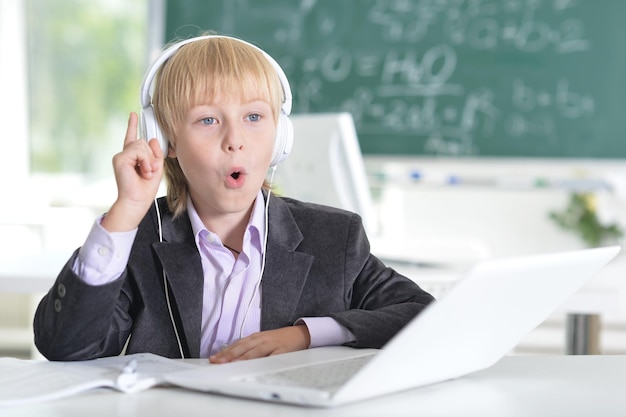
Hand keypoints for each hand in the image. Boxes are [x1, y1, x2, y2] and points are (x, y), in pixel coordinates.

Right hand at [102, 112, 163, 231]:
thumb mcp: (156, 167)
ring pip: (142, 145)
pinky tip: (143, 171)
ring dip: (149, 160)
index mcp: (133, 157)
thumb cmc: (145, 189)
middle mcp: (125, 155)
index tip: (133, 115)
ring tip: (147, 172)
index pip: (132, 138)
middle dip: (152, 156)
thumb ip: (156, 153)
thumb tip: (151, 139)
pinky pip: (138, 150)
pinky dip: (145, 160)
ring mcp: (121, 156)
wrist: (137, 201)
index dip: (132, 125)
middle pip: (144, 142)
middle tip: (151, 170)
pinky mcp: (119, 158)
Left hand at [209, 325, 310, 363]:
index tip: (213, 359)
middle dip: (229, 355)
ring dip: (242, 358)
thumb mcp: (261, 340)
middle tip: (218, 361)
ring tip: (232, 364)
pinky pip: (272, 357)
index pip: (236, 344)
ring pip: (255, 351)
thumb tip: (230, 357)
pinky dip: (264, 361)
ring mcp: (271, 344)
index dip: (225, 352)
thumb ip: (248, 348)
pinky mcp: (282, 351)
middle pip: (242, 347)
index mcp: (255, 337)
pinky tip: (257, 366)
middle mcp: (261, 339)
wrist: (298, 333)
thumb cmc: (278, 339)